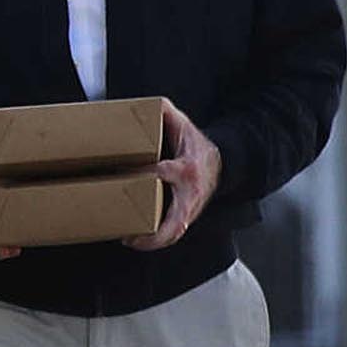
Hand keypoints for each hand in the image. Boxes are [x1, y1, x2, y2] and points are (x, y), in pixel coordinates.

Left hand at [125, 99, 223, 251]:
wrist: (222, 163)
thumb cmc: (196, 144)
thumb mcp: (183, 125)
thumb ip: (164, 113)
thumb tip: (146, 104)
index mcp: (187, 169)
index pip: (162, 173)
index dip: (142, 174)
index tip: (124, 175)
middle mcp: (191, 193)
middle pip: (175, 221)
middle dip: (153, 233)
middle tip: (127, 235)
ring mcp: (191, 208)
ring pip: (175, 233)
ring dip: (153, 242)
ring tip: (129, 240)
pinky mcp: (188, 216)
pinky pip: (174, 233)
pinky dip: (157, 240)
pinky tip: (137, 240)